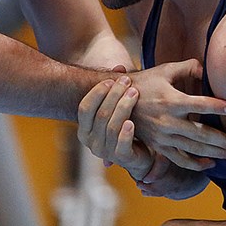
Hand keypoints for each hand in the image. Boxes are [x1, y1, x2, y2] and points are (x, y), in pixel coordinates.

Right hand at [77, 78, 175, 192]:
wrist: (140, 153)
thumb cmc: (126, 125)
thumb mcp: (118, 107)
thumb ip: (116, 89)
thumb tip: (120, 67)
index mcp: (84, 128)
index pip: (84, 108)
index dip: (97, 92)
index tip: (111, 79)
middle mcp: (90, 141)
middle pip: (100, 114)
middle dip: (114, 95)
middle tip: (127, 81)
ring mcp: (105, 152)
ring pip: (112, 127)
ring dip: (123, 107)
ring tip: (134, 93)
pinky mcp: (121, 159)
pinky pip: (122, 145)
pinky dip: (126, 133)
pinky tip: (132, 122)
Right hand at [128, 59, 225, 170]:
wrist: (117, 102)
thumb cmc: (145, 83)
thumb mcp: (165, 70)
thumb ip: (188, 68)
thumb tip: (207, 68)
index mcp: (171, 101)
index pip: (199, 105)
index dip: (217, 106)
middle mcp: (168, 121)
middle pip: (201, 134)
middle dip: (224, 140)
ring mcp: (163, 137)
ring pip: (194, 149)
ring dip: (217, 153)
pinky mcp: (159, 147)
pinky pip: (180, 160)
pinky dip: (196, 164)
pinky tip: (212, 163)